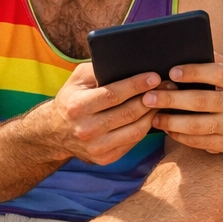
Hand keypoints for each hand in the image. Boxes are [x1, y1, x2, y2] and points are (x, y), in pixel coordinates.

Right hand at [40, 63, 159, 165]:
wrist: (54, 133)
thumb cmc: (72, 99)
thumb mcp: (77, 79)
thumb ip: (98, 69)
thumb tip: (127, 63)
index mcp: (77, 106)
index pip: (113, 95)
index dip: (136, 85)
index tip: (154, 77)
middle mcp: (85, 129)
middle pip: (128, 113)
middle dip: (151, 98)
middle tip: (167, 86)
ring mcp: (96, 147)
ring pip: (134, 130)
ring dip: (153, 114)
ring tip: (163, 101)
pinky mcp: (105, 159)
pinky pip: (133, 142)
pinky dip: (145, 128)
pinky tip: (151, 116)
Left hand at [143, 54, 222, 155]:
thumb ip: (219, 62)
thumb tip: (192, 47)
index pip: (217, 73)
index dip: (194, 72)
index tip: (172, 71)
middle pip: (201, 101)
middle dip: (171, 99)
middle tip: (149, 97)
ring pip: (197, 126)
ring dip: (171, 122)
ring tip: (153, 116)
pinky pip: (200, 142)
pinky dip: (180, 136)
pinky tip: (167, 130)